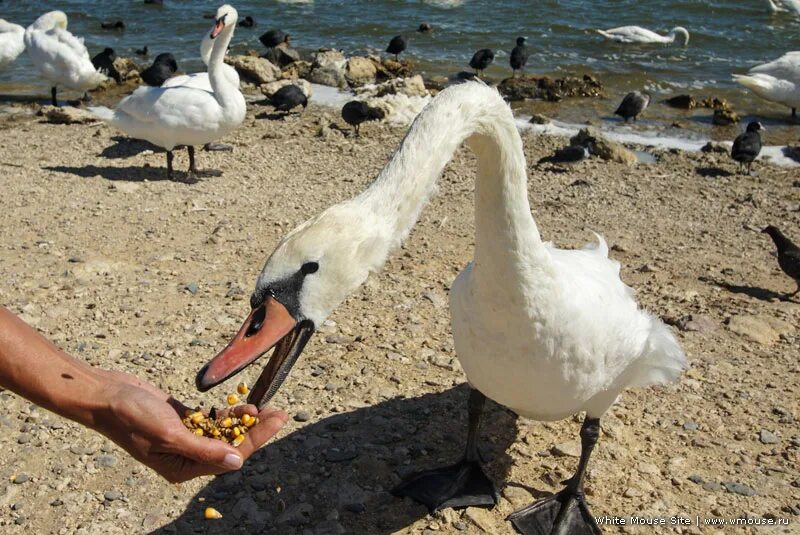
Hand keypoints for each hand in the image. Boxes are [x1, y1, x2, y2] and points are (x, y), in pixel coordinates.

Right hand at [93, 370, 286, 482]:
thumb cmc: (131, 417)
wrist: (106, 395)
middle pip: (230, 445)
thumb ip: (203, 449)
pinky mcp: (182, 420)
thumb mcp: (169, 433)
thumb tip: (236, 462)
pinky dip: (228, 414)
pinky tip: (244, 405)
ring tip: (266, 407)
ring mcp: (184, 437)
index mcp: (182, 468)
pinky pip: (212, 421)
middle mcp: (186, 456)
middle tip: (281, 413)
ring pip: (223, 432)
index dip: (256, 439)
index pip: (229, 457)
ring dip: (244, 420)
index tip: (277, 421)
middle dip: (257, 430)